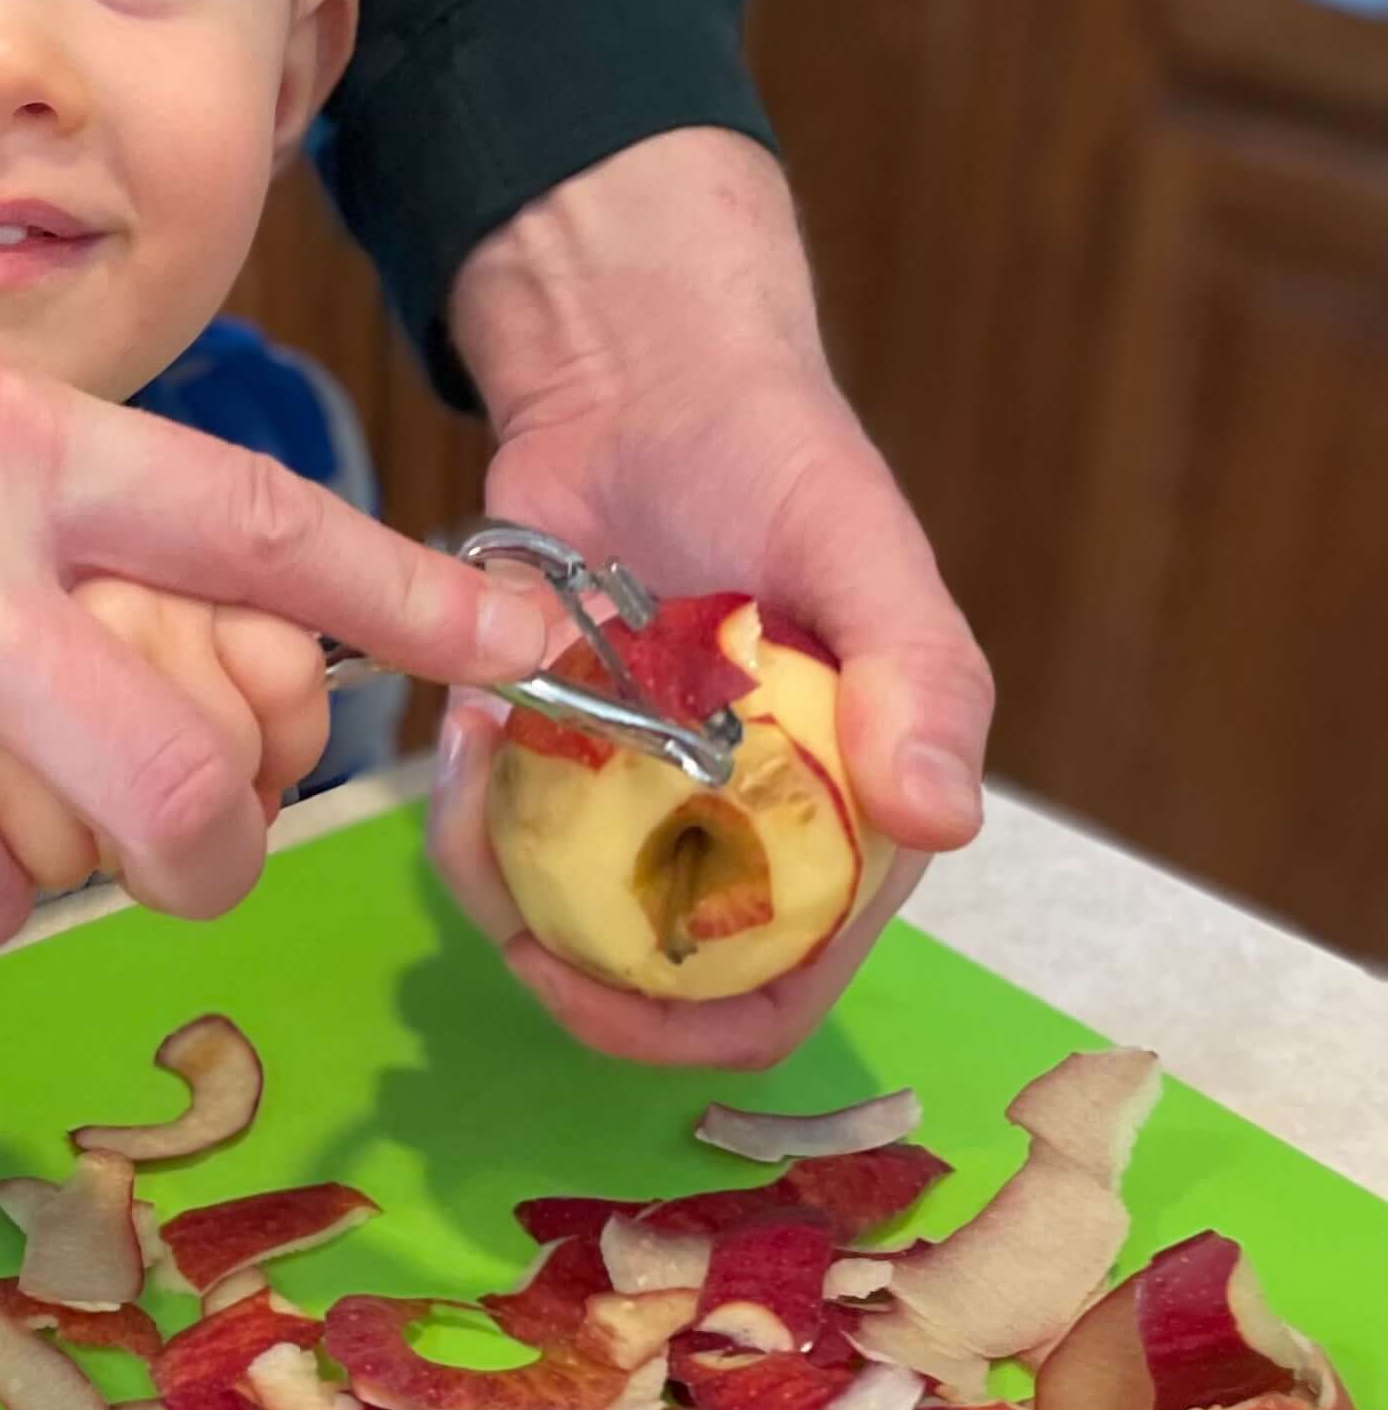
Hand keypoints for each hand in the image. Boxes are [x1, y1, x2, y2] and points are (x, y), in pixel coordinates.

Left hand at [430, 131, 994, 1070]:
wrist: (640, 378)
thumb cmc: (779, 458)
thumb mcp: (865, 550)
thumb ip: (919, 678)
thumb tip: (943, 819)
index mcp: (832, 823)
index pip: (776, 994)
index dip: (695, 1031)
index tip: (599, 997)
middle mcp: (726, 834)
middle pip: (640, 981)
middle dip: (562, 966)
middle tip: (501, 903)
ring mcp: (624, 800)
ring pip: (547, 917)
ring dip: (496, 879)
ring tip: (478, 777)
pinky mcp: (542, 752)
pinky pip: (491, 832)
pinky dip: (467, 807)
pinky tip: (468, 731)